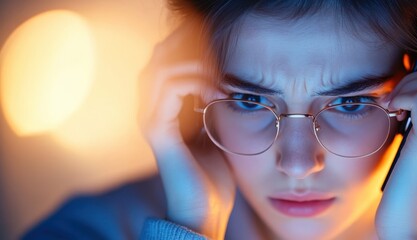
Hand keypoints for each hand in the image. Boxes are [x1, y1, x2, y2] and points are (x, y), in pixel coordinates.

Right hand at [138, 22, 234, 238]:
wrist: (205, 209)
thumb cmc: (213, 173)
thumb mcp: (214, 128)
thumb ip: (210, 101)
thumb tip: (224, 75)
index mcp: (161, 108)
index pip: (166, 59)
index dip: (190, 48)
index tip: (221, 52)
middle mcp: (149, 109)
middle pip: (160, 56)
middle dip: (191, 49)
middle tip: (219, 56)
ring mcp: (150, 118)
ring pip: (161, 67)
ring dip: (195, 64)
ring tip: (219, 76)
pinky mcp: (157, 130)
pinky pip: (169, 88)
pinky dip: (195, 82)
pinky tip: (215, 93)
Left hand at [375, 53, 416, 238]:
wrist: (407, 224)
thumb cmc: (403, 186)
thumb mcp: (413, 148)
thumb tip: (403, 94)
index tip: (401, 84)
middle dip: (414, 73)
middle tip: (392, 97)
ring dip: (405, 85)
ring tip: (390, 106)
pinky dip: (402, 98)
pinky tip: (389, 113)